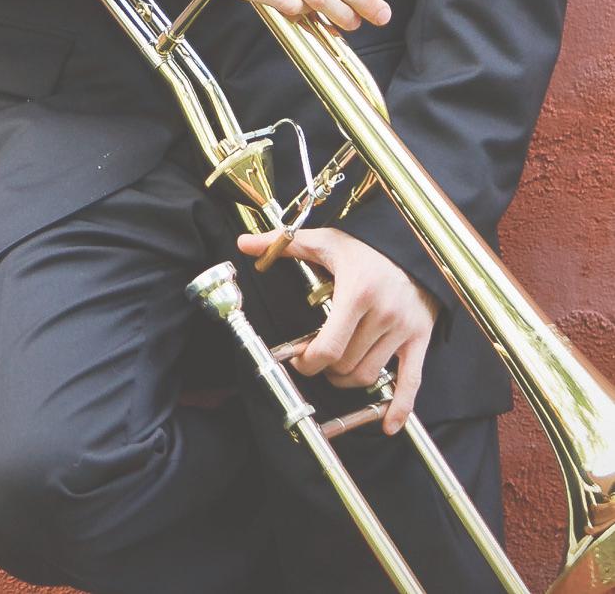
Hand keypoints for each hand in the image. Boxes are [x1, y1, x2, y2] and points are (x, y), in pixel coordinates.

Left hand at [236, 226, 439, 433]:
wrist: (411, 243)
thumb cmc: (366, 244)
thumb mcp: (324, 240)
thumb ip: (282, 243)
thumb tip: (245, 244)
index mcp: (356, 293)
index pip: (329, 347)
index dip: (310, 362)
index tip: (300, 361)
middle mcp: (382, 314)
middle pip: (346, 364)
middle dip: (325, 369)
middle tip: (316, 361)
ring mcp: (403, 329)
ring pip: (370, 375)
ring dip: (348, 380)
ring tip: (337, 369)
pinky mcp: (420, 338)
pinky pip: (412, 381)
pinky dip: (401, 407)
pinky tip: (389, 426)